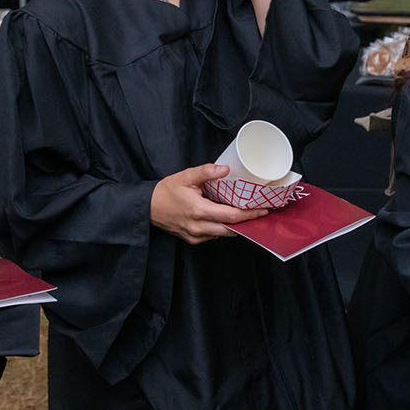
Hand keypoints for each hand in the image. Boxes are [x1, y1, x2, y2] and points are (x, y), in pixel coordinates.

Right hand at [150, 164, 266, 243]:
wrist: (147, 207)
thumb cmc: (166, 191)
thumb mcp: (186, 176)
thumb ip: (206, 172)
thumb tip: (226, 169)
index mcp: (198, 210)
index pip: (231, 216)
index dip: (249, 214)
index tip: (262, 210)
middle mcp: (198, 226)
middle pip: (231, 229)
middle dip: (247, 223)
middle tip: (260, 214)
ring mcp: (195, 236)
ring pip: (222, 234)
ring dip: (235, 226)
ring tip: (246, 216)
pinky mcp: (192, 240)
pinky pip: (213, 236)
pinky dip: (221, 229)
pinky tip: (225, 219)